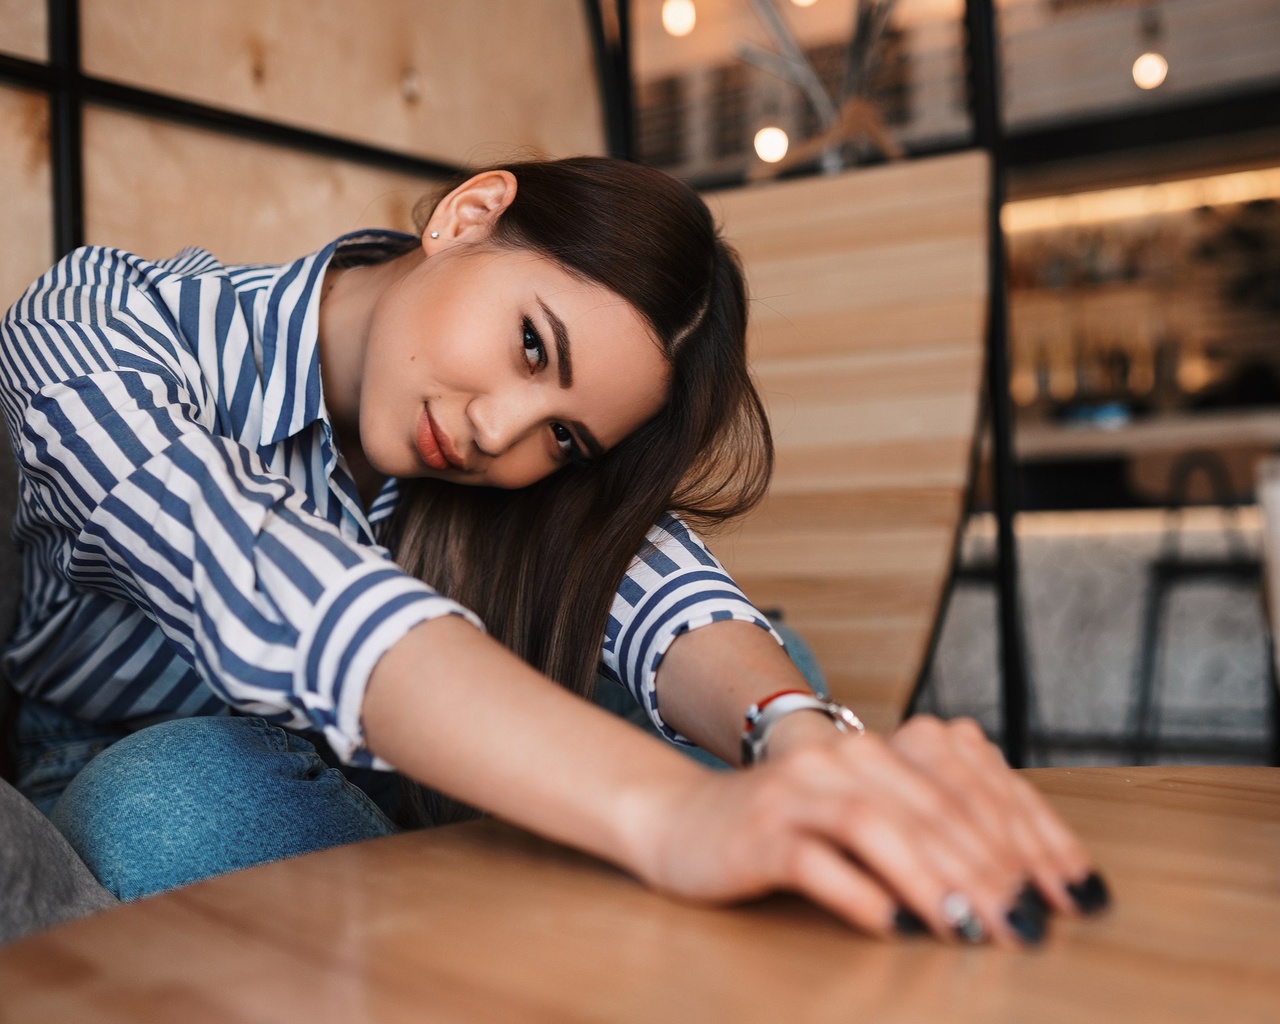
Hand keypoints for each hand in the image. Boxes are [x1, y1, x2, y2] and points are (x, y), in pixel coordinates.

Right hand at [631, 715, 1101, 946]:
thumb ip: (935, 831)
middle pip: (936, 808)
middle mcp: (845, 757)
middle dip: (994, 870)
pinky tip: (894, 927)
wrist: (685, 821)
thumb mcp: (869, 818)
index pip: (976, 786)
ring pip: (881, 826)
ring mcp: (799, 791)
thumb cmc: (790, 830)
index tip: (1076, 894)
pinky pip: (816, 860)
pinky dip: (860, 894)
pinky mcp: (760, 832)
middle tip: (1033, 926)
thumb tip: (1031, 883)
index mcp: (883, 748)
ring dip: (934, 881)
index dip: (1032, 838)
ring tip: (975, 928)